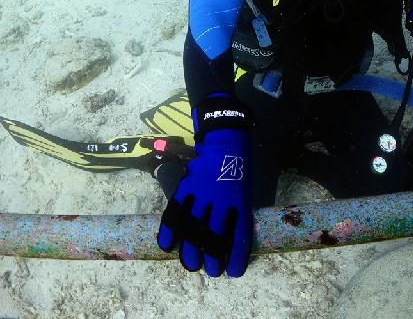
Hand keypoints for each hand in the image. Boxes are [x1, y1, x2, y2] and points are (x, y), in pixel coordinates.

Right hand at [158, 102, 253, 277]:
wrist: (224, 140)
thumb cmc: (239, 168)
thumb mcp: (246, 191)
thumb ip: (239, 213)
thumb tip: (232, 239)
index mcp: (240, 202)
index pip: (240, 236)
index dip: (237, 257)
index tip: (234, 273)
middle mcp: (221, 201)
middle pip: (214, 237)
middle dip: (212, 259)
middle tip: (210, 271)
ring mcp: (202, 194)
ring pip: (193, 229)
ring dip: (191, 251)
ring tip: (192, 266)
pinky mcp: (187, 188)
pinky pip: (175, 212)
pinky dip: (169, 230)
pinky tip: (167, 245)